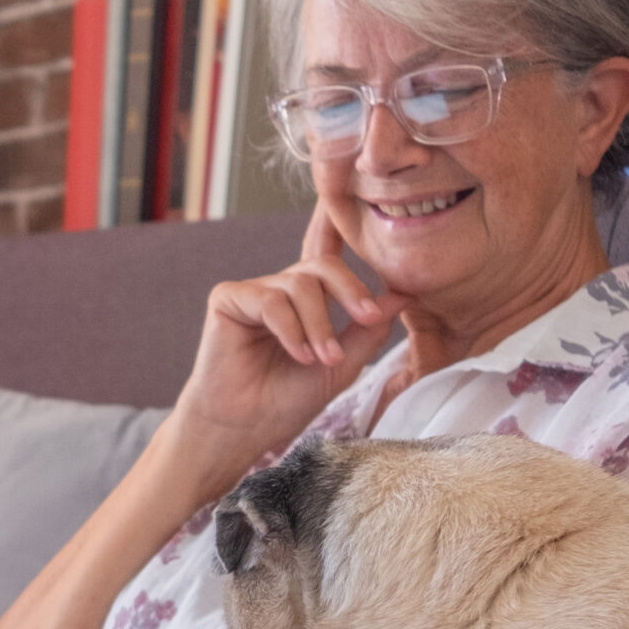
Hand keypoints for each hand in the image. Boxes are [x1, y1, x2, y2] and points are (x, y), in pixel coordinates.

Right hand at [166, 201, 406, 483]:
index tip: (358, 199)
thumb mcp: (340, 366)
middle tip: (366, 319)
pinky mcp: (227, 299)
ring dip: (318, 325)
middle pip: (322, 266)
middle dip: (350, 291)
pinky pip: (270, 299)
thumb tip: (401, 295)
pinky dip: (290, 328)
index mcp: (305, 300)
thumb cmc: (284, 402)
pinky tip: (297, 355)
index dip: (337, 223)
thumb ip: (366, 331)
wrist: (243, 429)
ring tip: (321, 359)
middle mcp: (279, 289)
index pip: (327, 255)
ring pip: (299, 285)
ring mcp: (252, 292)